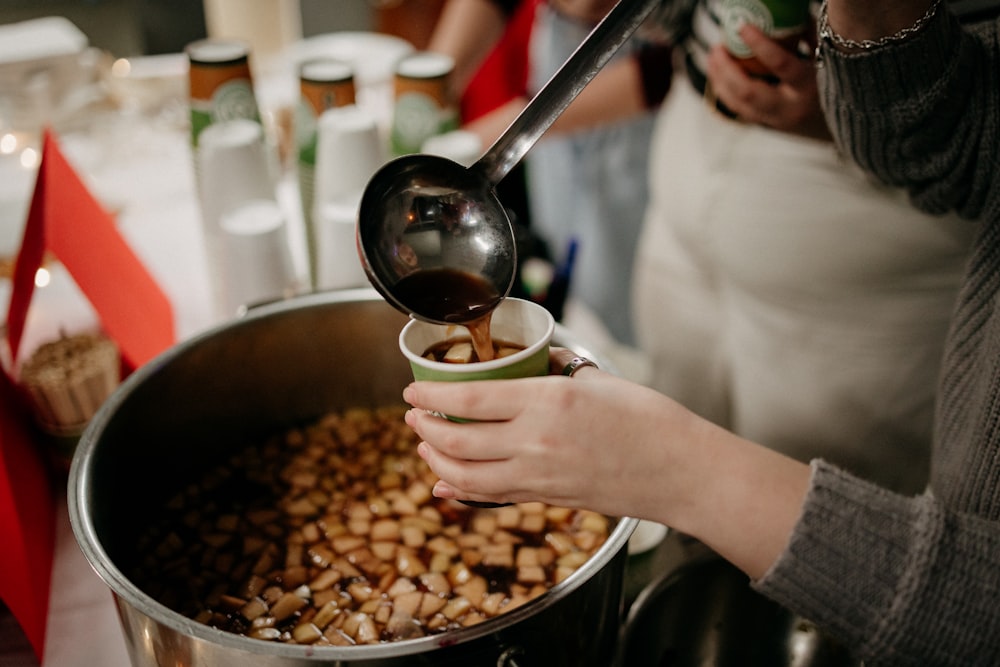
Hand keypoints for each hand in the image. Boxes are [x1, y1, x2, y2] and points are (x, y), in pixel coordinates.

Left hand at [402, 347, 697, 520]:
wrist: (680, 471)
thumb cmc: (649, 420)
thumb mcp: (598, 379)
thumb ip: (557, 369)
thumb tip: (535, 360)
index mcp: (546, 401)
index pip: (468, 398)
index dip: (430, 395)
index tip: (412, 389)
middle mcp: (534, 442)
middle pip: (455, 440)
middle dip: (423, 428)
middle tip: (413, 415)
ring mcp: (538, 476)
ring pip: (464, 476)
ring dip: (435, 461)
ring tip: (425, 446)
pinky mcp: (546, 499)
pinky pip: (490, 497)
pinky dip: (460, 491)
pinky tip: (446, 484)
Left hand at [706, 24, 830, 140]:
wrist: (842, 124)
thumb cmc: (837, 81)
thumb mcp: (828, 57)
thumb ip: (810, 34)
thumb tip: (789, 10)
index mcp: (810, 87)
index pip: (781, 64)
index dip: (759, 44)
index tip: (742, 26)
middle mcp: (791, 108)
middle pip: (748, 91)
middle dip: (726, 69)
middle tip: (717, 47)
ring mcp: (776, 121)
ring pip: (738, 103)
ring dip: (720, 80)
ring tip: (713, 57)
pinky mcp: (767, 126)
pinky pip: (739, 109)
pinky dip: (725, 91)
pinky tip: (718, 75)